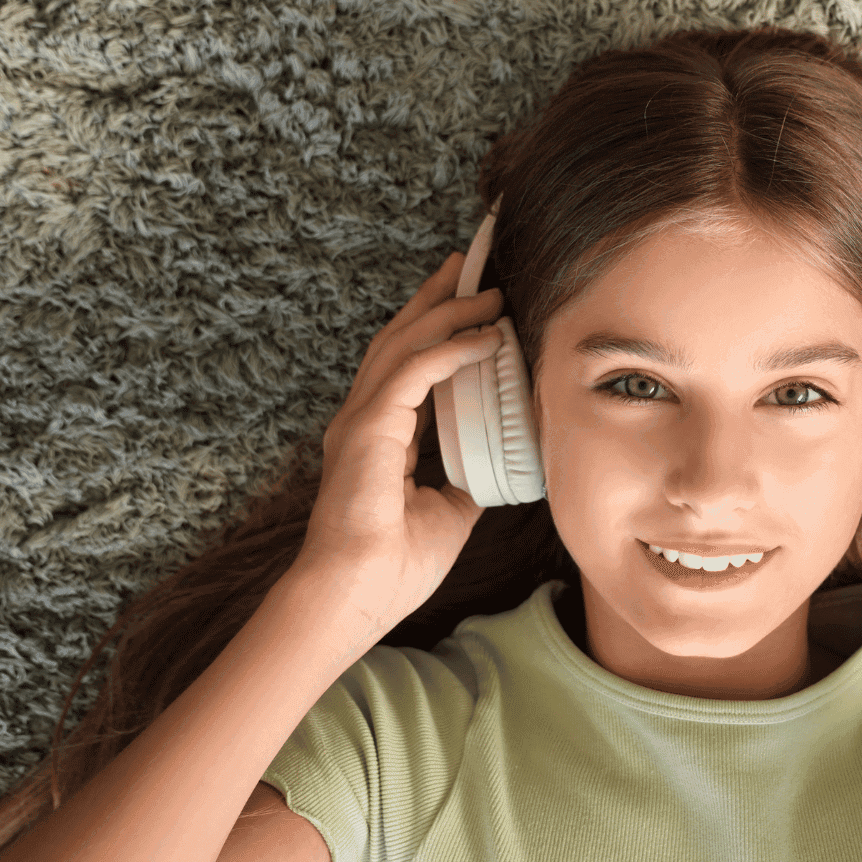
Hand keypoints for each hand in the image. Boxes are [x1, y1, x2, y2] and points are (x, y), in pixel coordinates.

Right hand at [293, 251, 506, 631]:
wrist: (357, 595)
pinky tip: (485, 338)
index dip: (438, 328)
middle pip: (400, 339)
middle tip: (471, 267)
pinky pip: (413, 373)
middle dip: (437, 299)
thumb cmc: (392, 565)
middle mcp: (364, 419)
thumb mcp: (450, 512)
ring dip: (448, 313)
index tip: (471, 300)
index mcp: (379, 435)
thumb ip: (469, 479)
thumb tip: (504, 462)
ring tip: (488, 291)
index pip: (409, 365)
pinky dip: (450, 350)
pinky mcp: (367, 430)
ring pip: (404, 344)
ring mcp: (360, 421)